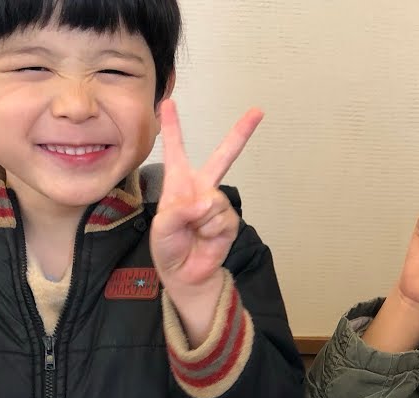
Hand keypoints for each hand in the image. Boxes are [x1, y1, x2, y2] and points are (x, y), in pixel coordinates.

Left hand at [150, 99, 262, 299]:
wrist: (185, 274)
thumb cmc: (169, 247)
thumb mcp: (161, 228)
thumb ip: (179, 211)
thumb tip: (207, 202)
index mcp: (179, 183)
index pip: (176, 150)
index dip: (172, 126)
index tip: (168, 102)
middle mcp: (201, 188)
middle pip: (224, 156)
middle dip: (241, 133)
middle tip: (257, 111)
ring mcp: (217, 204)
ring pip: (213, 201)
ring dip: (200, 220)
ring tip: (192, 232)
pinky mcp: (229, 221)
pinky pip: (221, 218)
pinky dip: (210, 230)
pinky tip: (205, 238)